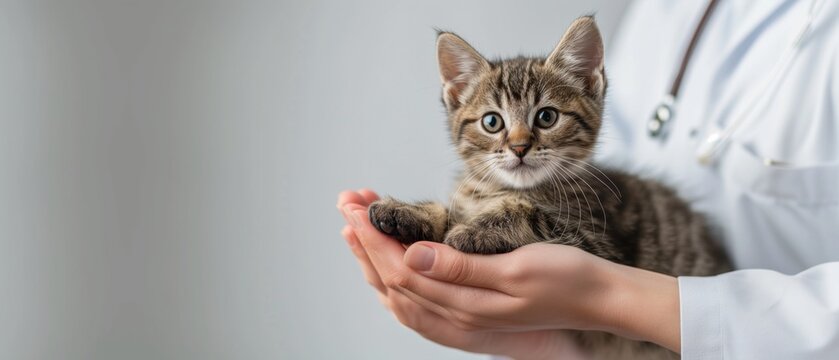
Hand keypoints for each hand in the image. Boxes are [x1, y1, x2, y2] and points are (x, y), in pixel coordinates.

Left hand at [337, 190, 587, 359]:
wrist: (600, 299)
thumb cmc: (568, 279)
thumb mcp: (518, 268)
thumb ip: (462, 267)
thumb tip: (412, 255)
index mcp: (465, 304)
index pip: (401, 267)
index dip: (373, 235)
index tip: (354, 205)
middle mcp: (457, 316)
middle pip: (392, 278)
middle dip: (365, 240)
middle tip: (346, 203)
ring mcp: (463, 318)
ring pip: (401, 291)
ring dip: (374, 257)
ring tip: (356, 226)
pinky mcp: (472, 312)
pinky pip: (418, 302)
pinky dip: (395, 279)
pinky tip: (389, 265)